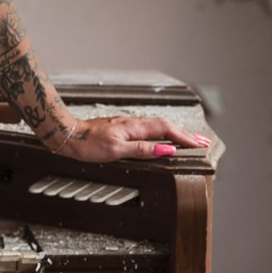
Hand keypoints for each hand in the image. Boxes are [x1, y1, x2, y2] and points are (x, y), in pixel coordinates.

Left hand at [41, 115, 210, 163]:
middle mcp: (134, 123)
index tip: (199, 145)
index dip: (185, 138)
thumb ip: (143, 149)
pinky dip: (162, 133)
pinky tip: (162, 138)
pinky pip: (149, 129)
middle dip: (186, 134)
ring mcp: (128, 125)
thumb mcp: (116, 149)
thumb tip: (166, 149)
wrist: (68, 135)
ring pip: (158, 127)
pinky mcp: (122, 128)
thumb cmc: (88, 143)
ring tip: (189, 140)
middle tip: (203, 142)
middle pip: (166, 126)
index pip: (167, 131)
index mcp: (135, 127)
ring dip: (176, 133)